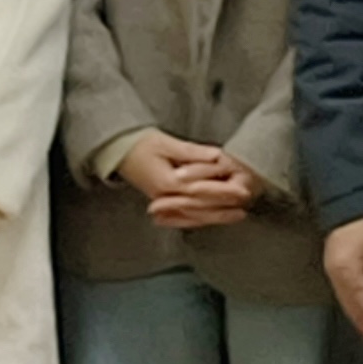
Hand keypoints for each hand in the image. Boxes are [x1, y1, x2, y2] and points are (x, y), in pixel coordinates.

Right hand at [119, 131, 257, 230]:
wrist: (118, 152)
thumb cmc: (141, 143)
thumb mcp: (167, 142)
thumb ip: (192, 152)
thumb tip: (216, 156)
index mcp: (167, 182)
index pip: (200, 190)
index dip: (223, 192)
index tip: (242, 191)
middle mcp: (164, 197)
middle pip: (199, 207)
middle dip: (223, 208)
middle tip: (245, 208)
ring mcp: (161, 203)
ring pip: (192, 216)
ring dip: (215, 217)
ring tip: (236, 216)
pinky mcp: (160, 203)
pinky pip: (181, 218)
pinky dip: (198, 220)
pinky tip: (211, 220)